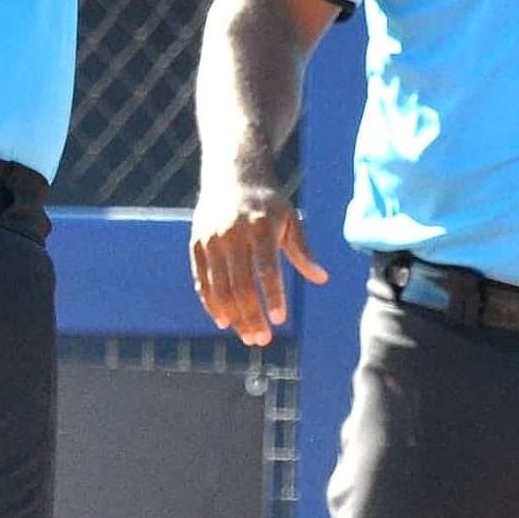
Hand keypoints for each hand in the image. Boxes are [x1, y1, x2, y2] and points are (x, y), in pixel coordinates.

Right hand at [191, 178, 326, 347]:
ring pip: (220, 288)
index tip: (281, 320)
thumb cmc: (268, 204)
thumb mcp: (290, 219)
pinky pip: (202, 281)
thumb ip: (303, 250)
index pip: (266, 268)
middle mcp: (232, 233)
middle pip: (240, 284)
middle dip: (252, 315)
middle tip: (263, 340)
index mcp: (260, 226)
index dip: (273, 296)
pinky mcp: (196, 245)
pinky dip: (211, 304)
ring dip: (233, 317)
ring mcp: (211, 240)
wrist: (232, 177)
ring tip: (248, 336)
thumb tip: (322, 278)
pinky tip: (224, 322)